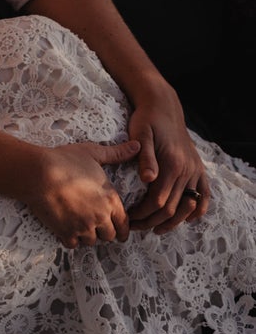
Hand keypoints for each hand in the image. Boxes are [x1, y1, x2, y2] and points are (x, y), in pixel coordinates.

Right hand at [21, 139, 140, 248]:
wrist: (38, 173)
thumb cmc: (65, 160)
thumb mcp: (93, 153)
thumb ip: (117, 153)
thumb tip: (137, 145)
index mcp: (110, 199)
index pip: (124, 224)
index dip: (122, 229)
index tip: (119, 231)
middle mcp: (100, 217)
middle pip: (109, 236)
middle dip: (104, 231)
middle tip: (97, 225)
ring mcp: (83, 227)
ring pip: (91, 241)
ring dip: (88, 235)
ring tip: (81, 225)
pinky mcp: (66, 233)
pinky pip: (73, 244)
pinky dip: (71, 238)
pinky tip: (67, 227)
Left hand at [125, 84, 209, 232]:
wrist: (163, 105)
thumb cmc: (146, 119)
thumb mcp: (140, 133)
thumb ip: (145, 156)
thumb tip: (148, 179)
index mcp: (171, 164)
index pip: (158, 201)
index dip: (143, 214)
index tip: (128, 218)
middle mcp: (186, 170)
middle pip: (172, 208)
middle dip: (152, 221)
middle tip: (135, 226)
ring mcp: (194, 169)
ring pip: (186, 206)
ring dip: (173, 221)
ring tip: (155, 228)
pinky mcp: (198, 167)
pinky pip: (204, 194)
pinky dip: (198, 209)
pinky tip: (188, 218)